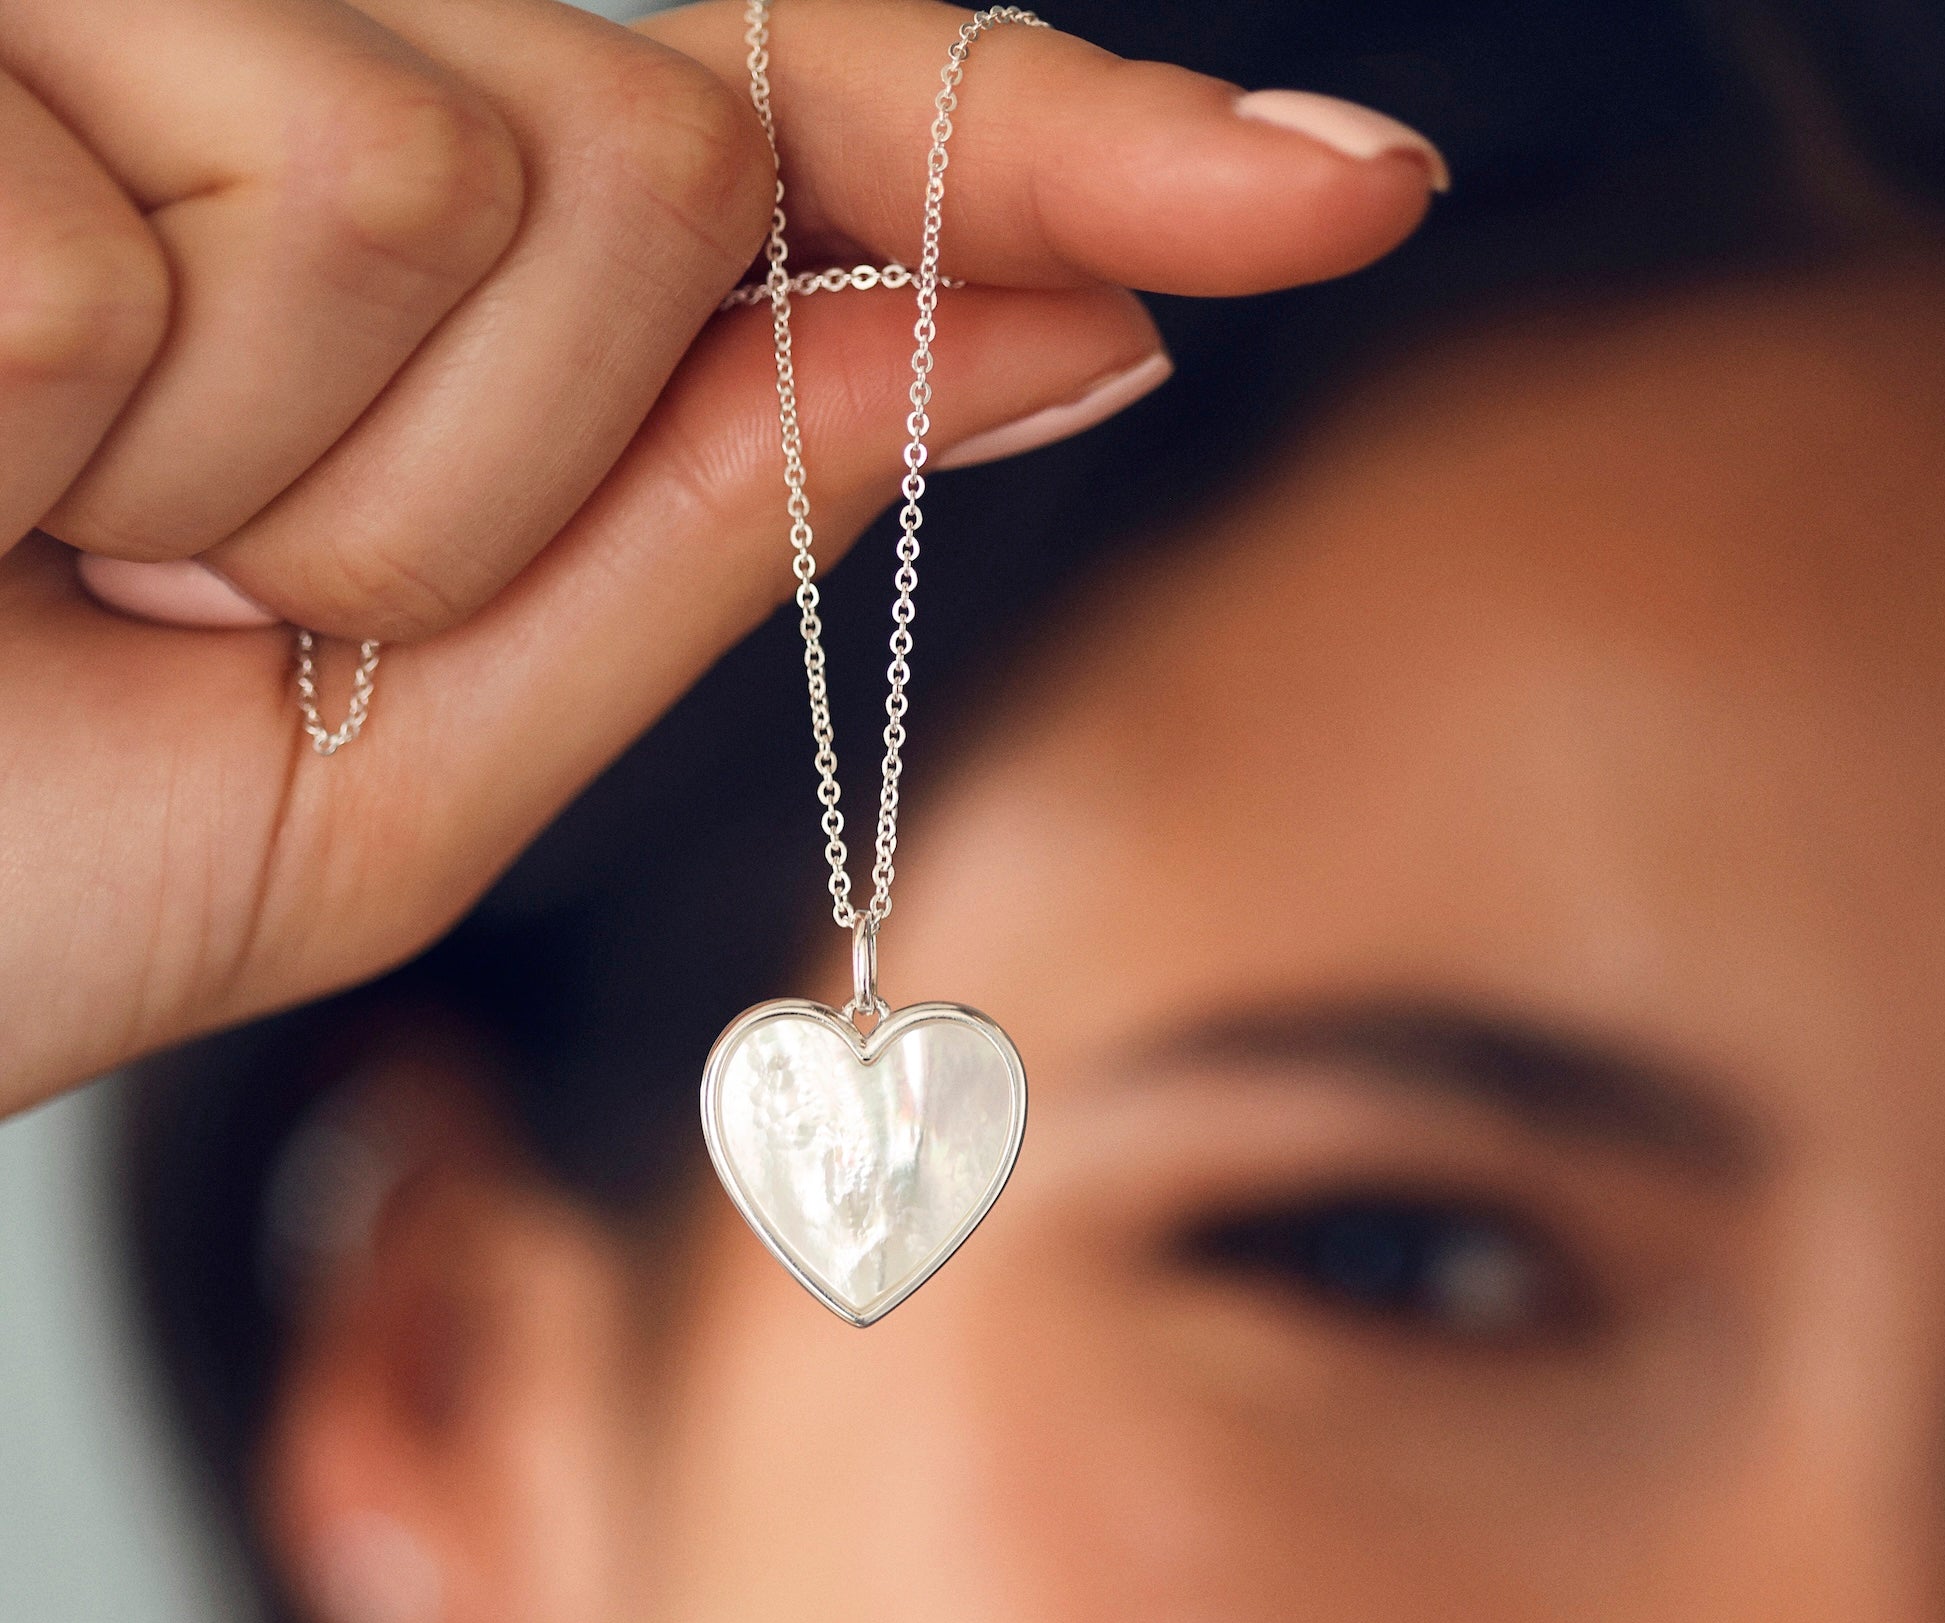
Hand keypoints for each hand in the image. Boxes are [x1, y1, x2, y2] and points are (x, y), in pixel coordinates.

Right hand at [0, 0, 1442, 1117]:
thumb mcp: (400, 755)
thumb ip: (703, 524)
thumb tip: (1046, 345)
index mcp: (375, 229)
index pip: (773, 118)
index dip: (1067, 140)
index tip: (1345, 193)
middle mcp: (245, 37)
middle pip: (643, 152)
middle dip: (481, 463)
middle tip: (186, 579)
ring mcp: (96, 1)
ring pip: (468, 168)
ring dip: (303, 465)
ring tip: (53, 530)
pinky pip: (238, 216)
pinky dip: (107, 417)